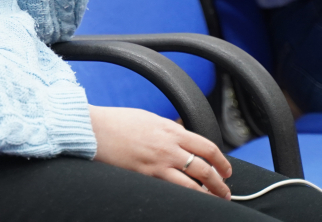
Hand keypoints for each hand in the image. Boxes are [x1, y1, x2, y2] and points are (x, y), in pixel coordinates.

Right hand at [88, 106, 230, 198]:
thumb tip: (181, 135)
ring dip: (207, 195)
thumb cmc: (118, 122)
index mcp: (171, 130)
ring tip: (214, 201)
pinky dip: (185, 198)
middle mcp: (168, 147)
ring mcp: (157, 164)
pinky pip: (172, 191)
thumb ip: (168, 129)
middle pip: (205, 168)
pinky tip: (189, 202)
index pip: (207, 146)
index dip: (222, 161)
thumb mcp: (149, 119)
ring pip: (192, 185)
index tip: (227, 170)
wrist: (94, 129)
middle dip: (220, 183)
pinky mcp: (145, 177)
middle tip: (225, 191)